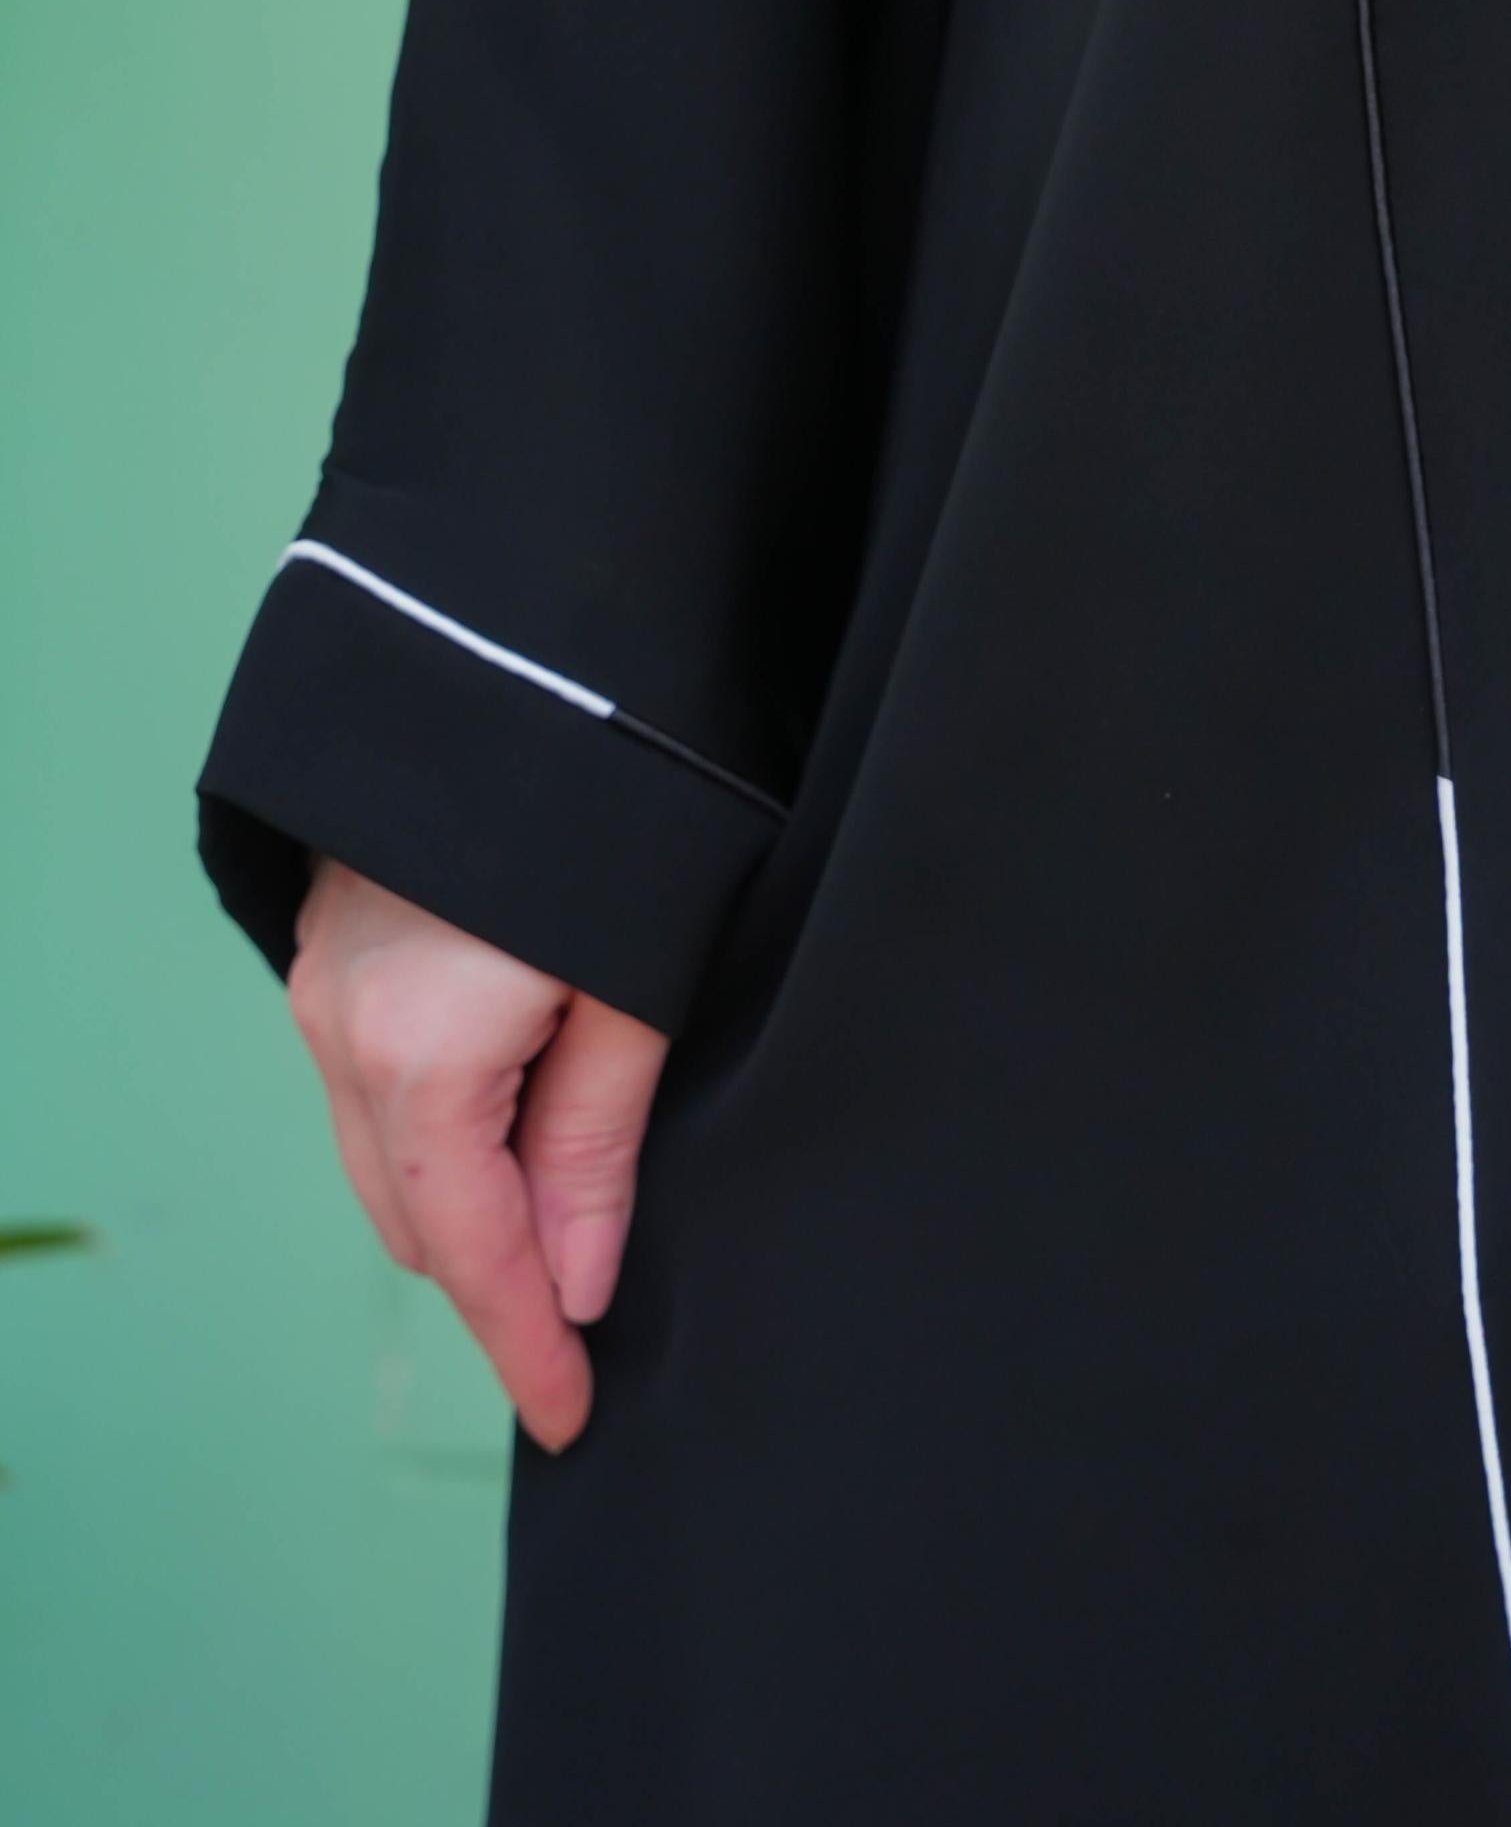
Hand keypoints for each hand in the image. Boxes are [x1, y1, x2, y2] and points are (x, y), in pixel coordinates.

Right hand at [289, 861, 669, 1453]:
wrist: (518, 645)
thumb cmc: (611, 804)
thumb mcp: (635, 983)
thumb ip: (597, 1136)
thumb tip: (583, 1277)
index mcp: (420, 1061)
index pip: (473, 1254)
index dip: (527, 1345)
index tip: (575, 1417)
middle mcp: (344, 1034)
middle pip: (416, 1215)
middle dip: (495, 1280)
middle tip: (582, 1334)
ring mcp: (322, 984)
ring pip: (388, 1154)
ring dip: (465, 1203)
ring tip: (562, 1239)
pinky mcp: (332, 941)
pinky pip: (373, 1087)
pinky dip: (435, 1134)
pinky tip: (507, 1133)